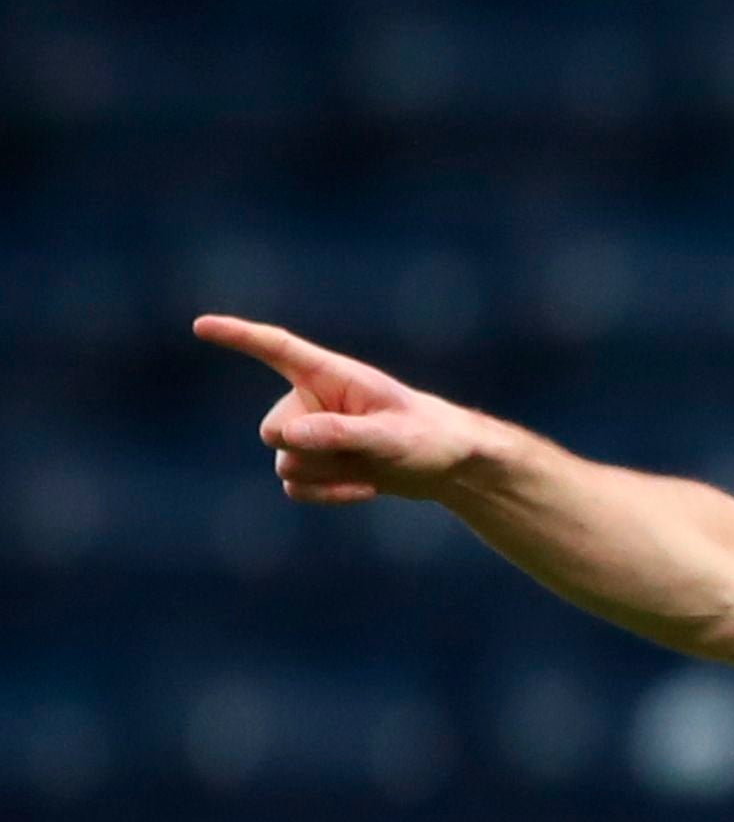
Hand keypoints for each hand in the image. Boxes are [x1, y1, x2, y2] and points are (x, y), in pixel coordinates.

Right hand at [196, 316, 497, 507]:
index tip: (201, 326)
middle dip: (309, 449)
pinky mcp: (312, 463)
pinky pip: (296, 487)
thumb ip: (338, 433)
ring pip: (285, 464)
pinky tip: (364, 489)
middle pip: (272, 431)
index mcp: (328, 374)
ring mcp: (307, 433)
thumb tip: (284, 437)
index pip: (275, 349)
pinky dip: (327, 495)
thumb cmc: (427, 438)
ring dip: (326, 475)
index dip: (237, 336)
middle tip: (359, 448)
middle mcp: (309, 400)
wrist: (445, 465)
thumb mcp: (391, 437)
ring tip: (368, 465)